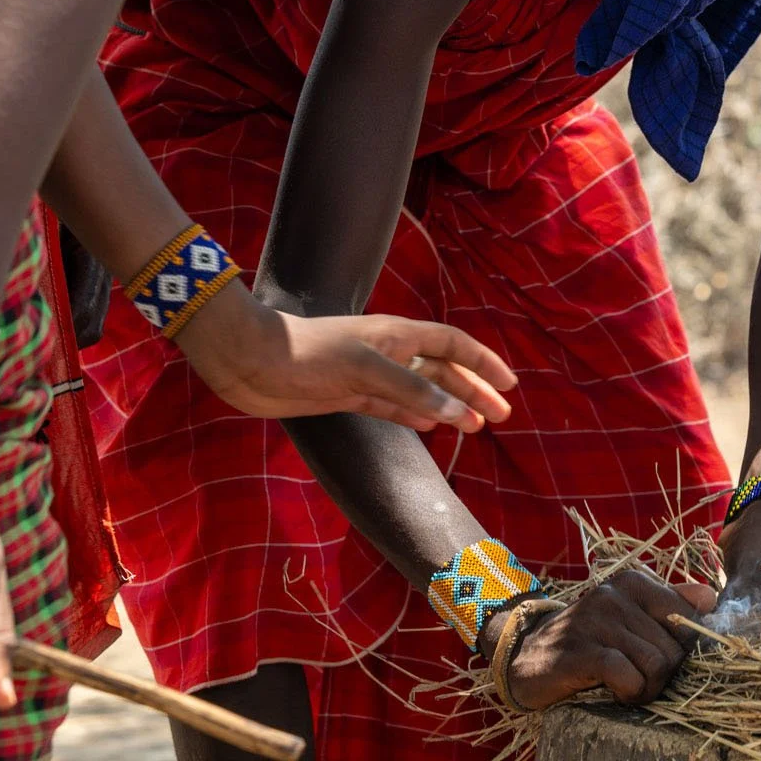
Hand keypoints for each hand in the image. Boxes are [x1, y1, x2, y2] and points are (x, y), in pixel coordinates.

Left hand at [174, 285, 516, 430]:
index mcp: (397, 334)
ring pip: (421, 390)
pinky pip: (393, 406)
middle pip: (442, 370)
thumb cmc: (308, 355)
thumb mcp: (364, 369)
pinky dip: (415, 415)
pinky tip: (430, 426)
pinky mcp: (347, 395)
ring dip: (449, 406)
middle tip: (500, 416)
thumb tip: (455, 410)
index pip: (453, 345)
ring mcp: (369, 374)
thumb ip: (411, 389)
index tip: (509, 386)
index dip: (483, 363)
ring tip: (476, 427)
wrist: (251, 362)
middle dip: (473, 391)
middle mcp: (388, 351)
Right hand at [484, 571, 716, 708]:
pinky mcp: (580, 651)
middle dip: (666, 674)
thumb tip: (710, 597)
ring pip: (656, 664)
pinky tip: (616, 692)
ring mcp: (596, 620)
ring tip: (629, 687)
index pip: (690, 615)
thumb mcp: (628, 614)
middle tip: (643, 680)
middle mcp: (615, 594)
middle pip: (675, 647)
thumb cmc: (590, 638)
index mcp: (633, 581)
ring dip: (648, 688)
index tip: (666, 659)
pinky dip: (630, 693)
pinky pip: (627, 676)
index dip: (686, 648)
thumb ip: (669, 603)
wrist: (527, 654)